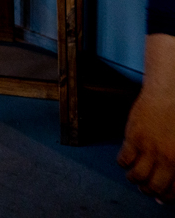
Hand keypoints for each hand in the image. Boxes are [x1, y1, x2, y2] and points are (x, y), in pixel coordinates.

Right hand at [117, 34, 174, 202]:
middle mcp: (166, 159)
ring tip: (134, 175)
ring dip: (134, 179)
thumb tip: (162, 192)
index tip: (161, 196)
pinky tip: (126, 159)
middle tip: (146, 187)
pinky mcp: (134, 138)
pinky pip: (123, 160)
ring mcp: (149, 149)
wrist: (169, 94)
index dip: (166, 197)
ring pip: (136, 176)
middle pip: (154, 187)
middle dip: (149, 190)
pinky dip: (123, 163)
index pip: (173, 192)